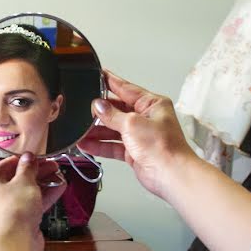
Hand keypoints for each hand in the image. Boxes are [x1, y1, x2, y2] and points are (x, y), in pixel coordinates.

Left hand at [0, 154, 64, 249]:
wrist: (16, 243)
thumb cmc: (12, 213)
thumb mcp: (24, 182)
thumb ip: (28, 167)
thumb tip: (28, 158)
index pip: (6, 164)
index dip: (24, 159)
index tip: (38, 156)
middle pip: (16, 179)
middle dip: (37, 172)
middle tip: (51, 165)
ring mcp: (4, 210)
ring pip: (25, 192)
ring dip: (42, 183)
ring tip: (57, 175)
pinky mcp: (16, 221)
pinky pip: (29, 205)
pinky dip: (43, 197)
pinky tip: (58, 188)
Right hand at [78, 70, 196, 200]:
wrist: (170, 174)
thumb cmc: (162, 147)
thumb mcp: (132, 123)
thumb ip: (113, 114)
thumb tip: (98, 106)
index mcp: (152, 104)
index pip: (127, 88)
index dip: (110, 82)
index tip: (98, 75)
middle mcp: (146, 118)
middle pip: (117, 109)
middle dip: (100, 111)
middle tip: (83, 108)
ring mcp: (140, 135)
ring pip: (113, 129)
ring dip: (96, 131)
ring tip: (80, 130)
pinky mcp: (134, 151)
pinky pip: (112, 145)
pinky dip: (100, 145)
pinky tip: (86, 144)